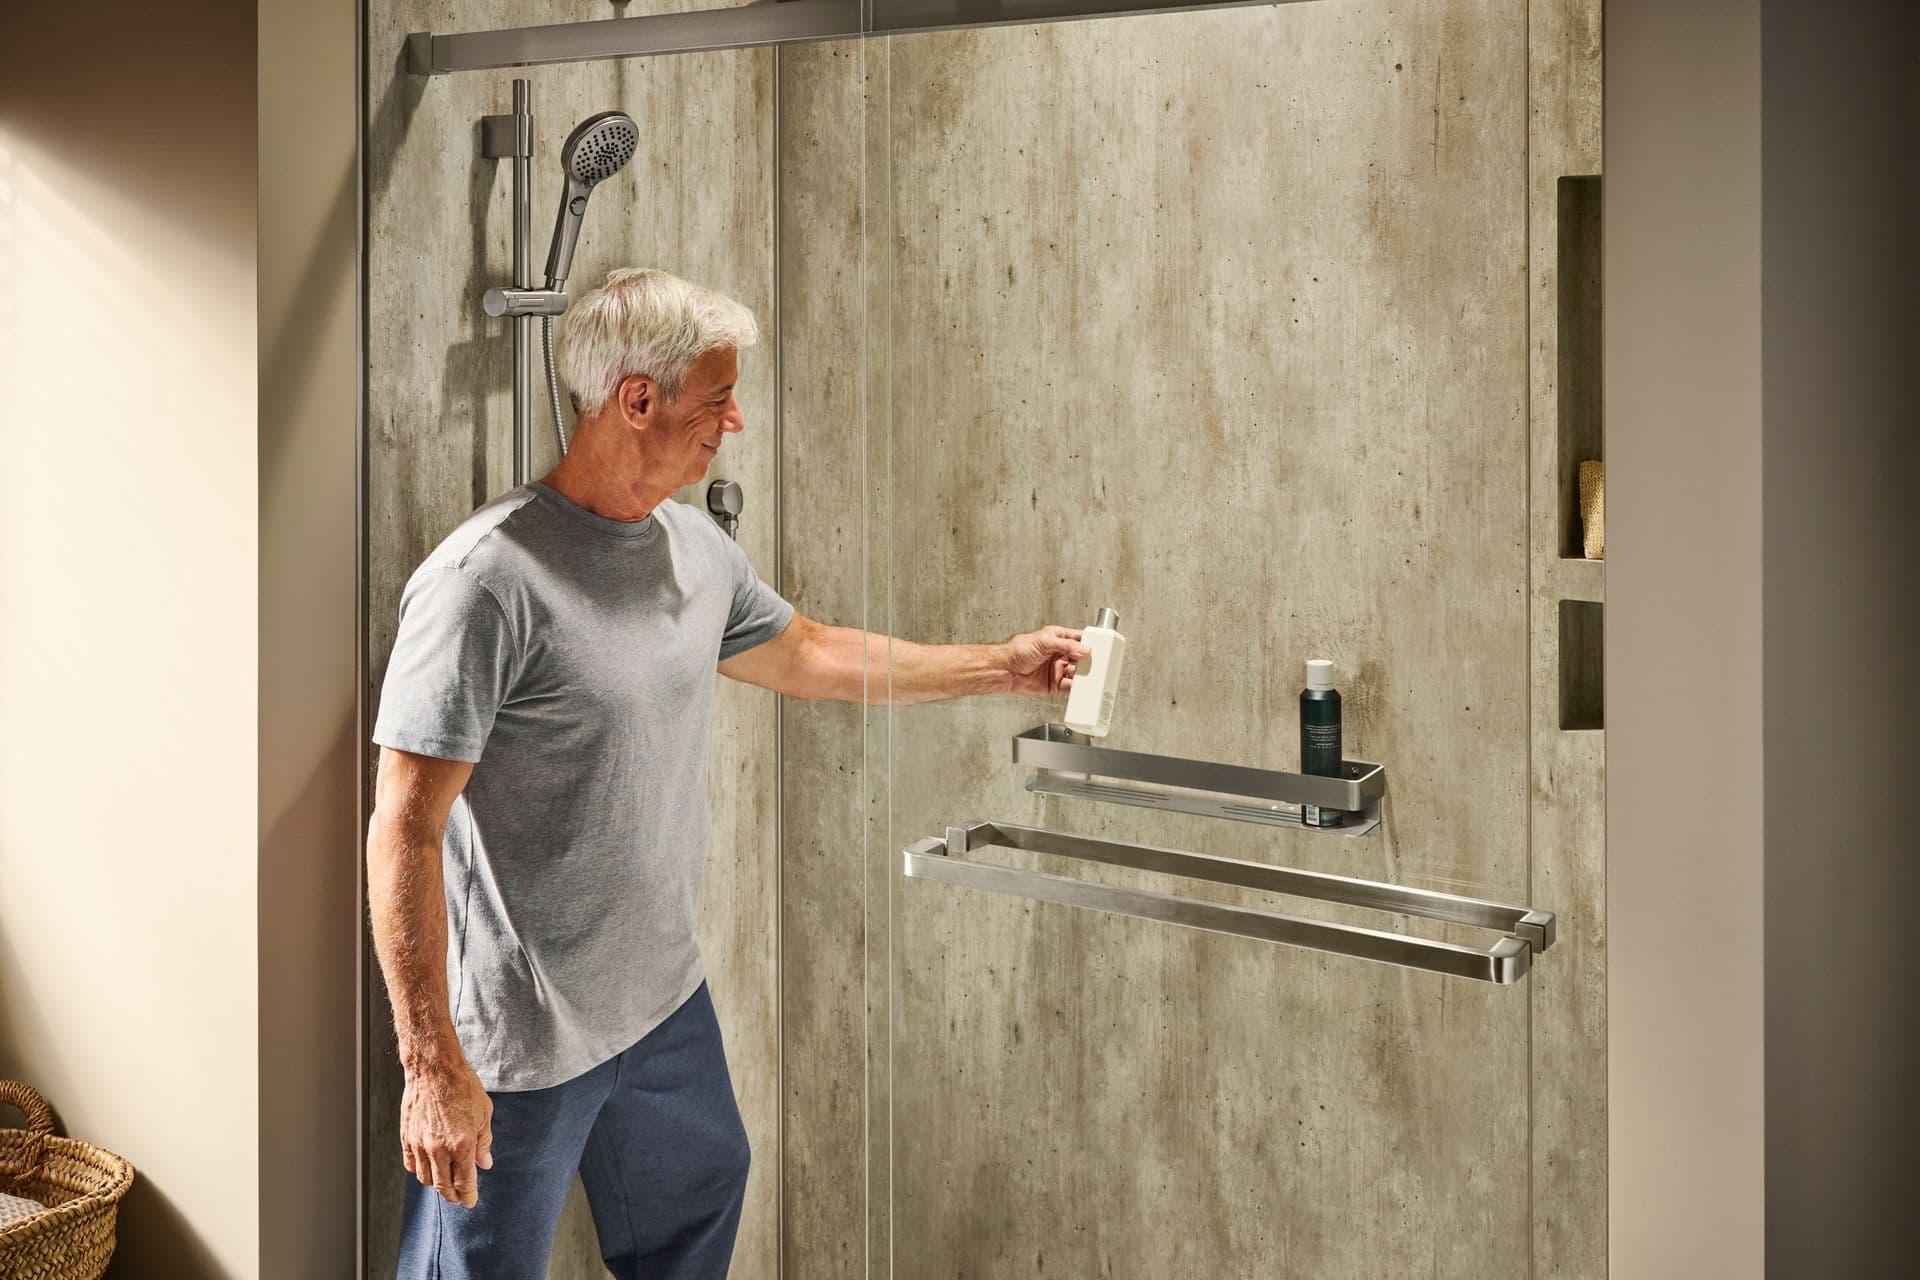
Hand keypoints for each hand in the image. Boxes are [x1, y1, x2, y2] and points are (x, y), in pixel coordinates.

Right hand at [400, 1057, 493, 1207]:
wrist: (434, 1068)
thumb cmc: (463, 1087)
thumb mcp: (484, 1113)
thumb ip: (484, 1142)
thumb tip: (485, 1164)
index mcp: (461, 1144)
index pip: (464, 1183)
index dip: (468, 1196)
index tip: (470, 1201)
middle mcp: (438, 1148)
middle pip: (443, 1186)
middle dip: (453, 1196)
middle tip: (459, 1198)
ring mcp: (420, 1144)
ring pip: (425, 1179)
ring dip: (436, 1185)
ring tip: (445, 1183)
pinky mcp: (406, 1137)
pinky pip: (411, 1164)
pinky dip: (419, 1171)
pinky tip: (428, 1169)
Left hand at [1002, 625, 1089, 696]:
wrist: (1006, 671)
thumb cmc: (1018, 651)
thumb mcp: (1044, 642)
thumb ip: (1065, 645)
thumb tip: (1084, 649)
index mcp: (1058, 638)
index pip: (1079, 639)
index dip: (1090, 643)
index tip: (1102, 648)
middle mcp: (1060, 654)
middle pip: (1082, 658)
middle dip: (1089, 662)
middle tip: (1097, 665)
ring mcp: (1058, 669)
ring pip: (1077, 673)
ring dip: (1084, 675)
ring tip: (1088, 676)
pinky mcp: (1055, 684)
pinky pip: (1070, 686)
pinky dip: (1076, 688)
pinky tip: (1078, 686)